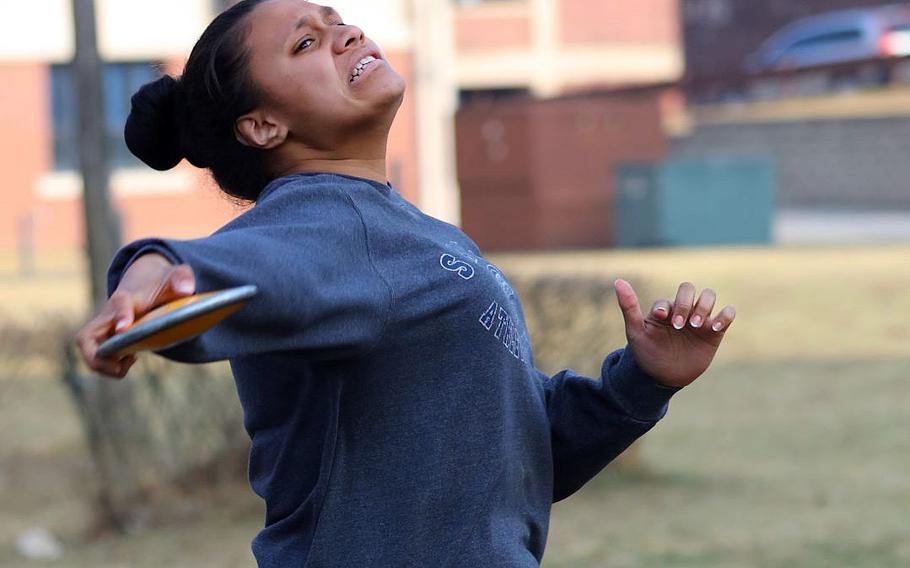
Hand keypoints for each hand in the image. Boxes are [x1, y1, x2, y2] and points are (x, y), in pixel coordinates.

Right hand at [74, 253, 195, 378]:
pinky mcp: (105, 339)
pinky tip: (131, 357)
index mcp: (126, 298)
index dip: (121, 316)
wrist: (146, 281)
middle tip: (129, 360)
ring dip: (107, 366)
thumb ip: (182, 278)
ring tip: (132, 358)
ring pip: (89, 353)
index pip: (119, 304)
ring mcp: (103, 329)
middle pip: (85, 339)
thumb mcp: (176, 276)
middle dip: (100, 359)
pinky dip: (112, 366)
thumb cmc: (162, 282)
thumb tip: (186, 290)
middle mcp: (108, 315)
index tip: (124, 329)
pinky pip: (98, 358)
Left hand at [614, 279, 735, 388]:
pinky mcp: (715, 331)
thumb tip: (618, 281)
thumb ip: (629, 306)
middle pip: (689, 288)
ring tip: (695, 326)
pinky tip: (715, 327)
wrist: (663, 377)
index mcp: (664, 308)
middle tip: (678, 326)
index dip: (668, 306)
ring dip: (703, 307)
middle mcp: (682, 309)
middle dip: (685, 304)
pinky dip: (725, 315)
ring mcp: (700, 319)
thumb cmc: (647, 353)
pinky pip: (728, 313)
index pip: (669, 297)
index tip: (662, 319)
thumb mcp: (636, 331)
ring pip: (709, 295)